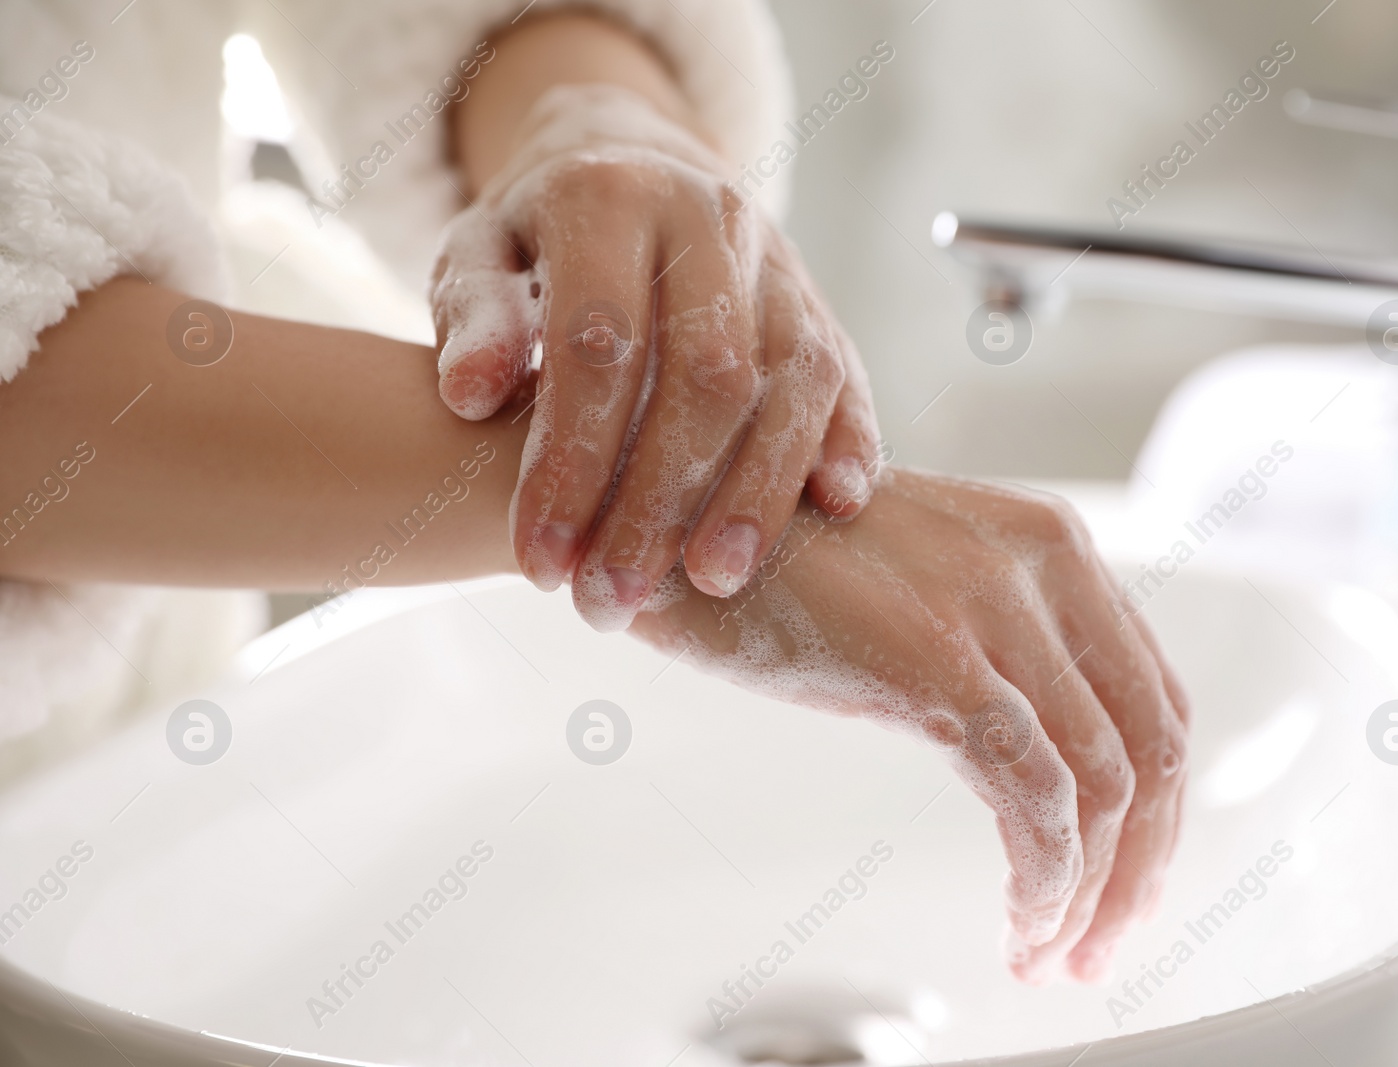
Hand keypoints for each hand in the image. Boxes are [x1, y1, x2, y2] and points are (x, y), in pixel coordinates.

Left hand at [430, 85, 880, 631]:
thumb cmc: (538, 240)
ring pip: (790, 379)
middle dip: (660, 500)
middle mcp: (708, 216)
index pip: (598, 343)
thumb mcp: (477, 254)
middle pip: (704, 373)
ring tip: (714, 583)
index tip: (540, 561)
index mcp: (609, 196)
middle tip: (612, 599)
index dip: (570, 460)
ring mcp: (776, 258)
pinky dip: (848, 440)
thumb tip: (471, 394)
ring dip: (757, 490)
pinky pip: (845, 372)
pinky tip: (836, 509)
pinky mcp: (819, 300)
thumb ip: (473, 317)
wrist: (633, 165)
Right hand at [628, 468, 1189, 980]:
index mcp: (1048, 541)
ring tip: (1052, 951)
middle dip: (1140, 864)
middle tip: (1101, 941)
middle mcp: (1044, 561)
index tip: (1127, 878)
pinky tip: (1022, 923)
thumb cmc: (771, 564)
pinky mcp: (941, 664)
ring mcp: (995, 609)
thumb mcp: (915, 586)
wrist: (667, 528)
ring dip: (1091, 892)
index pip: (1152, 693)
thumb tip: (1046, 763)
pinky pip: (1035, 799)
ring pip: (1104, 785)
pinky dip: (1045, 879)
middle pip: (1151, 743)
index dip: (1154, 806)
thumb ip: (994, 644)